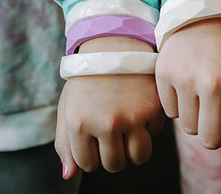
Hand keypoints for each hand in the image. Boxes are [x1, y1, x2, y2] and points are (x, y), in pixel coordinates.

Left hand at [55, 37, 163, 177]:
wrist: (113, 46)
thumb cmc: (87, 80)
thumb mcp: (68, 107)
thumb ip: (65, 143)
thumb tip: (69, 175)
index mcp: (80, 124)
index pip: (89, 165)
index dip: (92, 153)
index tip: (94, 135)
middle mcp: (107, 123)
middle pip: (116, 164)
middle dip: (113, 153)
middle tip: (112, 131)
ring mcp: (133, 115)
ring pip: (140, 156)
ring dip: (134, 147)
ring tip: (128, 126)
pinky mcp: (154, 107)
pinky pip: (155, 134)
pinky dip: (149, 126)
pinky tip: (139, 106)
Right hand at [156, 17, 220, 153]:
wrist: (207, 13)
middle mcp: (214, 84)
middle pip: (210, 139)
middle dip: (214, 135)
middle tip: (214, 116)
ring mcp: (186, 77)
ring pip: (188, 127)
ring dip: (196, 118)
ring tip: (201, 95)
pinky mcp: (164, 73)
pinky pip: (170, 112)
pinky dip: (178, 104)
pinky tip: (186, 84)